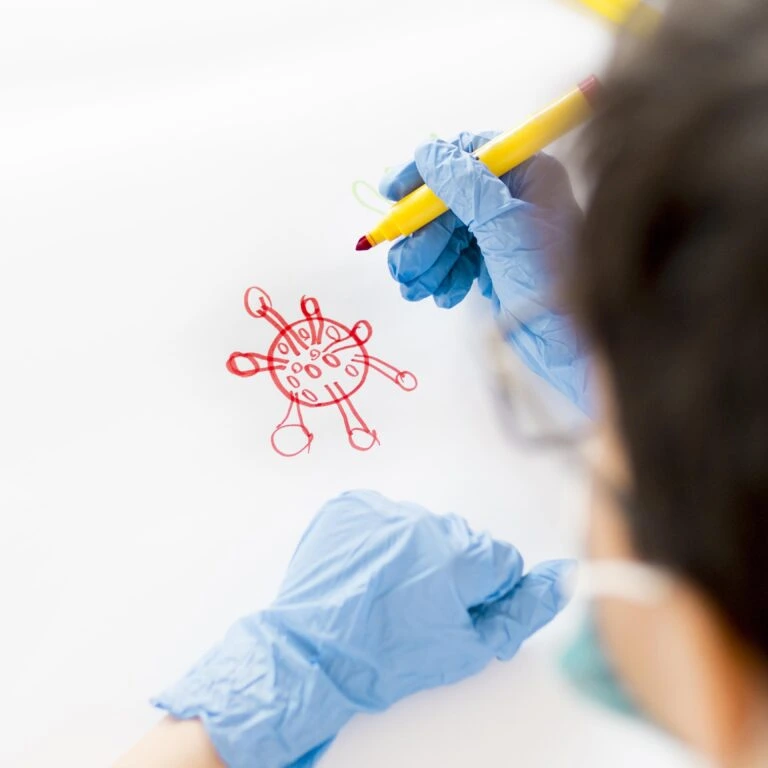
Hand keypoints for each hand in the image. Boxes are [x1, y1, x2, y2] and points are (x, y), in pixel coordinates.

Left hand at [153, 490, 574, 767]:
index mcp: (457, 554)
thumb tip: (564, 576)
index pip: (502, 559)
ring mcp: (383, 510)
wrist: (313, 653)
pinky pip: (384, 516)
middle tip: (419, 605)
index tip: (457, 610)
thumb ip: (522, 610)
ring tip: (387, 589)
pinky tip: (368, 571)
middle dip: (452, 569)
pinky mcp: (351, 506)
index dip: (484, 591)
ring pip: (423, 528)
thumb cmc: (387, 658)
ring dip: (416, 552)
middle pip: (463, 540)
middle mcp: (423, 521)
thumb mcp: (466, 647)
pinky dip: (382, 539)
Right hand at [379, 134, 591, 412]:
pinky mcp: (494, 265)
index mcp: (530, 175)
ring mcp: (503, 233)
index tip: (392, 194)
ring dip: (425, 260)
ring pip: (446, 233)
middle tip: (404, 266)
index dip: (425, 174)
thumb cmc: (548, 284)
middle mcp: (516, 199)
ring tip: (417, 288)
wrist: (569, 348)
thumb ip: (464, 186)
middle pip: (448, 200)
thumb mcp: (503, 227)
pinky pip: (454, 260)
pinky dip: (442, 276)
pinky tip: (444, 296)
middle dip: (422, 235)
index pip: (466, 155)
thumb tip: (428, 153)